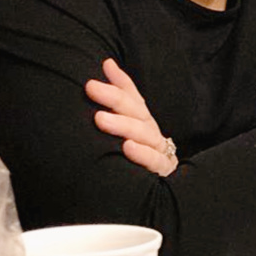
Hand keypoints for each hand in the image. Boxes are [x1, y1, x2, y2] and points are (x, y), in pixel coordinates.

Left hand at [85, 58, 175, 176]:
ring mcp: (159, 151)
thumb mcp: (128, 124)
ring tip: (100, 119)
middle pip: (137, 112)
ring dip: (123, 125)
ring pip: (145, 134)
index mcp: (143, 122)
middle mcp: (152, 133)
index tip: (93, 79)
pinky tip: (127, 147)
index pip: (134, 98)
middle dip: (114, 99)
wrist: (160, 193)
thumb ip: (121, 94)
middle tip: (92, 88)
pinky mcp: (163, 171)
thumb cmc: (139, 155)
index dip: (117, 85)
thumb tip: (108, 63)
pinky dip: (141, 154)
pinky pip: (154, 161)